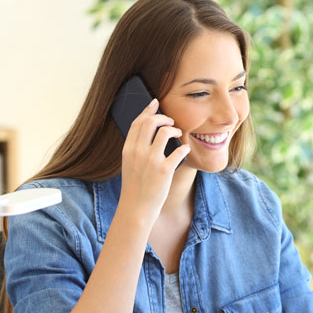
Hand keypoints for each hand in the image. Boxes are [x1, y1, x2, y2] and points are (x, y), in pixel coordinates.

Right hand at [118, 98, 190, 220]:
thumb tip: (149, 133)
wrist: (136, 209)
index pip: (137, 123)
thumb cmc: (135, 187)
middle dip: (164, 118)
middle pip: (151, 122)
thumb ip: (136, 149)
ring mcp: (151, 160)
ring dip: (174, 129)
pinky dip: (184, 148)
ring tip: (178, 134)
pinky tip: (185, 150)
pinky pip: (179, 150)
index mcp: (128, 149)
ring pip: (165, 131)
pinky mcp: (164, 170)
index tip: (155, 104)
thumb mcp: (129, 165)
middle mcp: (138, 152)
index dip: (147, 110)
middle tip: (171, 122)